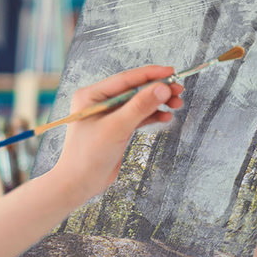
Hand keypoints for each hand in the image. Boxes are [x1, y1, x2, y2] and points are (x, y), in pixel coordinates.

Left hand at [52, 65, 182, 203]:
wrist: (78, 183)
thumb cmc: (88, 155)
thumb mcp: (116, 128)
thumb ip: (140, 106)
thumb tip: (162, 88)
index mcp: (92, 95)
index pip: (126, 79)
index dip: (150, 75)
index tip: (171, 72)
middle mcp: (99, 102)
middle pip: (134, 90)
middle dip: (157, 90)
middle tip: (178, 90)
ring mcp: (108, 116)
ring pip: (138, 103)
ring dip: (157, 103)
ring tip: (177, 104)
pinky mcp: (115, 129)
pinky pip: (137, 117)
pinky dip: (151, 116)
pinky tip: (165, 116)